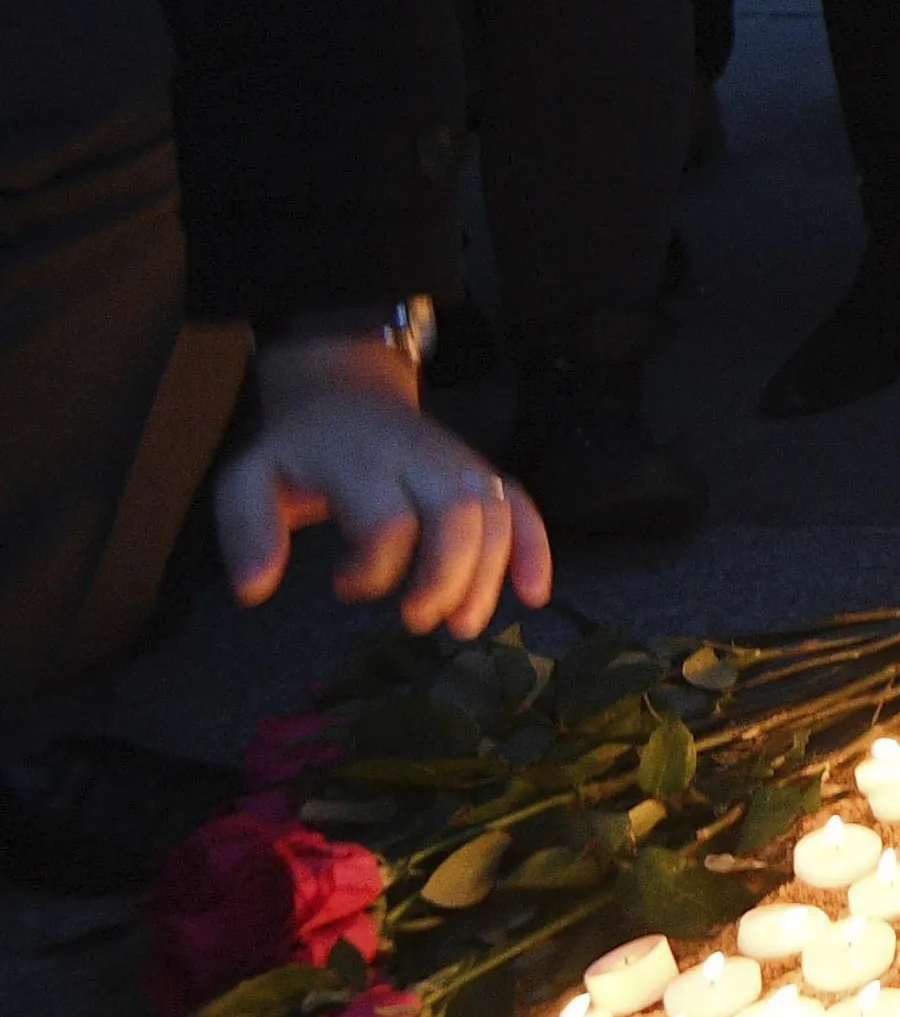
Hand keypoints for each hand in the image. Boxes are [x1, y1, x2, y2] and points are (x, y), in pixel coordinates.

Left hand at [215, 337, 548, 640]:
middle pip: (457, 514)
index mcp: (362, 461)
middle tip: (417, 621)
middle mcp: (422, 459)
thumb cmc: (297, 450)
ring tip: (460, 625)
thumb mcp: (249, 479)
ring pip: (494, 515)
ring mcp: (459, 462)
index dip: (373, 568)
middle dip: (447, 576)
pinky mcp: (481, 471)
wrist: (345, 392)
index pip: (387, 519)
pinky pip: (520, 505)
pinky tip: (533, 594)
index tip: (343, 587)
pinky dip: (535, 548)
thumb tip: (254, 591)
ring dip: (488, 575)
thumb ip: (247, 531)